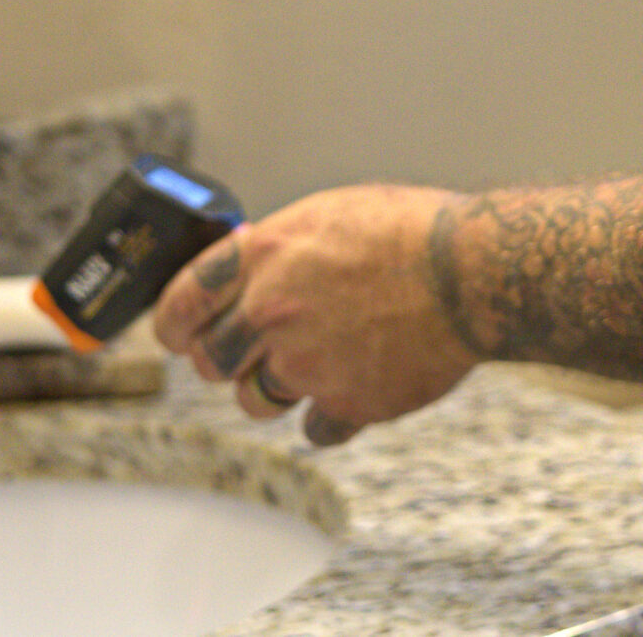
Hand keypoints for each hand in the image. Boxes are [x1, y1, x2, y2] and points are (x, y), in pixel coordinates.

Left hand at [149, 183, 480, 445]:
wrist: (472, 273)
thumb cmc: (412, 231)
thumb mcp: (330, 214)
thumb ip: (280, 248)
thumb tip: (252, 267)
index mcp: (262, 258)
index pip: (179, 304)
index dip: (170, 325)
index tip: (175, 335)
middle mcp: (271, 313)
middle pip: (211, 361)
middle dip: (224, 358)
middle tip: (249, 349)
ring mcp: (306, 364)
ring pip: (255, 400)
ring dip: (272, 388)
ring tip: (310, 364)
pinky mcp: (345, 403)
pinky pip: (313, 428)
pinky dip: (329, 414)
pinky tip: (353, 386)